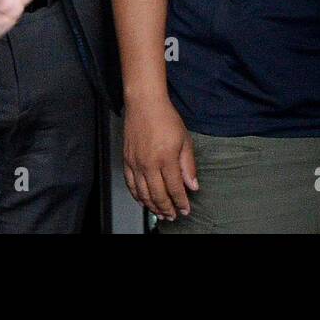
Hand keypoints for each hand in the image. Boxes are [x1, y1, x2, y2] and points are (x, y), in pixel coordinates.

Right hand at [123, 94, 198, 219]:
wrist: (144, 103)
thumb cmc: (165, 118)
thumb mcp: (184, 140)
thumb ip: (188, 165)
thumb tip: (192, 185)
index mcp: (166, 158)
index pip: (175, 188)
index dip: (181, 202)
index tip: (186, 210)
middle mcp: (149, 163)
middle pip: (158, 195)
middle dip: (167, 209)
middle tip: (173, 216)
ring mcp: (136, 163)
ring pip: (143, 193)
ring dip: (152, 206)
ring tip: (161, 213)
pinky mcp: (127, 160)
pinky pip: (130, 184)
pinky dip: (137, 196)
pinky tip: (144, 201)